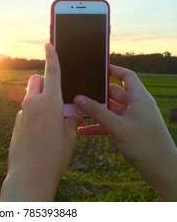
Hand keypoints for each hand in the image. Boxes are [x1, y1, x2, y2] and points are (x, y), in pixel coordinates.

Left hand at [0, 43, 80, 200]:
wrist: (29, 175)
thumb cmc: (53, 156)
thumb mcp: (70, 136)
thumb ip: (70, 119)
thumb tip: (71, 113)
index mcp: (50, 102)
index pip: (51, 72)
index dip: (51, 56)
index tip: (48, 44)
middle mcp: (33, 103)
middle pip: (36, 80)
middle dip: (44, 82)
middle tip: (54, 96)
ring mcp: (22, 113)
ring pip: (30, 97)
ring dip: (39, 100)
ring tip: (50, 120)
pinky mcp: (16, 123)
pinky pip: (26, 111)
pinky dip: (34, 115)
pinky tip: (40, 133)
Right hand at [74, 65, 176, 200]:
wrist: (161, 171)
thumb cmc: (145, 146)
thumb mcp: (117, 126)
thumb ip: (97, 112)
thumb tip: (78, 98)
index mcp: (139, 98)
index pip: (126, 76)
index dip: (113, 70)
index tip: (97, 68)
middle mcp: (136, 106)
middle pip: (114, 93)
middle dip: (96, 94)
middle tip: (78, 92)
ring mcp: (131, 119)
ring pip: (109, 110)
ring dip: (95, 111)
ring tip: (76, 111)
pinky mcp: (127, 131)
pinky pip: (109, 124)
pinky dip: (98, 126)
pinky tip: (83, 130)